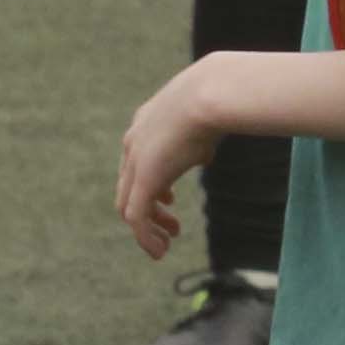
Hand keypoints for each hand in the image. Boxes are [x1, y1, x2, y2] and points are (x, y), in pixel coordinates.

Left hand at [116, 67, 227, 257]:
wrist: (208, 95)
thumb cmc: (216, 101)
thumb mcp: (205, 120)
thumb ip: (199, 140)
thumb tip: (204, 155)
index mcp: (145, 126)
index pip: (137, 165)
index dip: (152, 186)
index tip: (169, 202)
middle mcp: (133, 145)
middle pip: (128, 189)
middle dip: (149, 212)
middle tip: (171, 230)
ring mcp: (135, 162)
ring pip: (130, 207)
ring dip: (147, 231)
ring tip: (165, 245)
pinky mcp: (143, 179)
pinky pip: (136, 217)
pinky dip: (145, 237)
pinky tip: (160, 249)